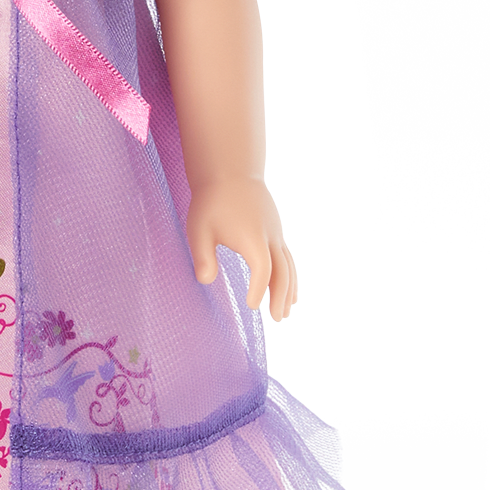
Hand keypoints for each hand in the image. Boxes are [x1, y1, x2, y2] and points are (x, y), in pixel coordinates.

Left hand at [186, 175, 297, 319]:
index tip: (252, 306)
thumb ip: (202, 256)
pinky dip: (290, 275)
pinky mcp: (276, 229)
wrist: (230, 171)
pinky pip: (288, 257)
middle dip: (281, 296)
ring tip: (286, 311)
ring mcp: (276, 232)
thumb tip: (205, 280)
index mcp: (253, 237)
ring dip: (289, 289)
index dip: (260, 289)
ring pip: (289, 265)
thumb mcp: (199, 229)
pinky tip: (289, 290)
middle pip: (283, 271)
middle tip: (277, 319)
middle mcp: (270, 236)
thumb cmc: (211, 201)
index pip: (263, 269)